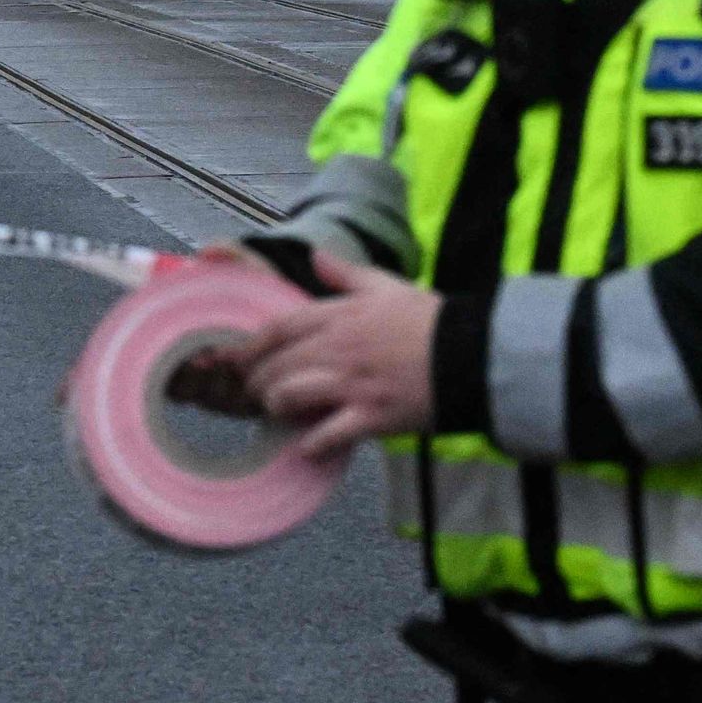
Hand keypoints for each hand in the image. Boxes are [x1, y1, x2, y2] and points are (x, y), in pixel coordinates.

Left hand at [216, 242, 441, 462]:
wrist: (472, 354)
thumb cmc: (430, 321)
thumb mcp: (386, 286)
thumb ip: (346, 273)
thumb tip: (317, 255)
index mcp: (339, 316)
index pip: (278, 329)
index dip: (248, 346)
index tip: (230, 358)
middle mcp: (338, 349)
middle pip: (277, 366)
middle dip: (257, 381)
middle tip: (254, 392)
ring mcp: (352, 384)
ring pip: (290, 396)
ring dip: (277, 407)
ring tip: (279, 413)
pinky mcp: (371, 417)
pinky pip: (326, 435)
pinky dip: (311, 444)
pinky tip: (308, 447)